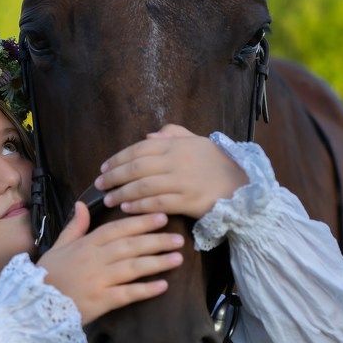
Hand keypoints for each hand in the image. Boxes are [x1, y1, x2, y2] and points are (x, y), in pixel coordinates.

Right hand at [37, 202, 183, 324]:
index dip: (140, 222)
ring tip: (178, 258)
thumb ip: (75, 227)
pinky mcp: (101, 301)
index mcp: (86, 244)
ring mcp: (99, 280)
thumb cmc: (48, 275)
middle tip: (179, 238)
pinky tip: (162, 286)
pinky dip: (145, 290)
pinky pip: (127, 294)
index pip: (118, 229)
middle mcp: (95, 259)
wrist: (34, 306)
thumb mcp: (58, 246)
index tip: (161, 217)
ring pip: (133, 267)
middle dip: (156, 240)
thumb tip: (82, 204)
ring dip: (157, 262)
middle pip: (131, 246)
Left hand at [94, 124, 247, 218]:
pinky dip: (139, 206)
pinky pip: (157, 203)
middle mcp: (177, 161)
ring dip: (122, 193)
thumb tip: (148, 137)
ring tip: (108, 199)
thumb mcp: (198, 141)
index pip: (139, 149)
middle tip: (99, 184)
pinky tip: (126, 209)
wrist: (243, 185)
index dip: (118, 158)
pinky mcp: (188, 201)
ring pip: (144, 186)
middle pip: (137, 167)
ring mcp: (182, 181)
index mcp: (177, 145)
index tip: (103, 167)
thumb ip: (173, 134)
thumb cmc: (217, 163)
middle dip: (114, 176)